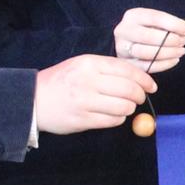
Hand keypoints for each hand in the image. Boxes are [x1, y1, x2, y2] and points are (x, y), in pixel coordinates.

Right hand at [33, 52, 157, 133]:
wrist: (33, 100)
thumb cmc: (62, 81)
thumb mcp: (82, 65)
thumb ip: (108, 69)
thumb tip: (139, 79)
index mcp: (89, 63)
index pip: (127, 70)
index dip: (144, 79)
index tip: (151, 86)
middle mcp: (88, 81)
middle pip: (129, 89)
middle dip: (140, 95)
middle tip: (139, 98)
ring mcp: (85, 102)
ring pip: (123, 107)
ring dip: (129, 109)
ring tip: (124, 107)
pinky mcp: (82, 120)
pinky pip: (112, 121)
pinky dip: (119, 119)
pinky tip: (113, 116)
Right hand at [111, 6, 184, 73]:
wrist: (129, 42)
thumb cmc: (147, 30)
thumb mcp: (154, 22)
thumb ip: (167, 24)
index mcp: (132, 16)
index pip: (156, 18)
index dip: (175, 24)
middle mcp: (123, 30)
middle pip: (149, 36)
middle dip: (171, 40)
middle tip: (184, 42)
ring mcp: (122, 48)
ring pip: (147, 53)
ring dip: (169, 53)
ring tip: (181, 51)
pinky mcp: (126, 64)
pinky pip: (146, 67)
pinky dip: (164, 64)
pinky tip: (175, 60)